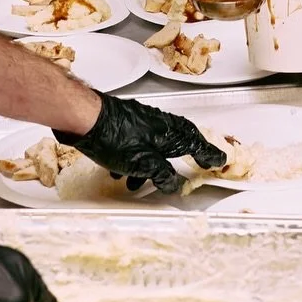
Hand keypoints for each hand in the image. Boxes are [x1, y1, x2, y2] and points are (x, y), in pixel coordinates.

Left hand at [57, 93, 226, 193]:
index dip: (209, 154)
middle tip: (197, 159)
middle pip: (179, 139)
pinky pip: (137, 143)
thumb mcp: (143, 164)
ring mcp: (140, 121)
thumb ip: (162, 175)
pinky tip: (120, 171)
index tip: (218, 160)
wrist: (83, 118)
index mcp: (169, 132)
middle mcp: (158, 123)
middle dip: (185, 154)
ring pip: (155, 144)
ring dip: (153, 163)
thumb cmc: (114, 137)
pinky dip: (135, 159)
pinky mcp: (123, 123)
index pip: (197, 143)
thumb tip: (173, 183)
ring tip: (141, 182)